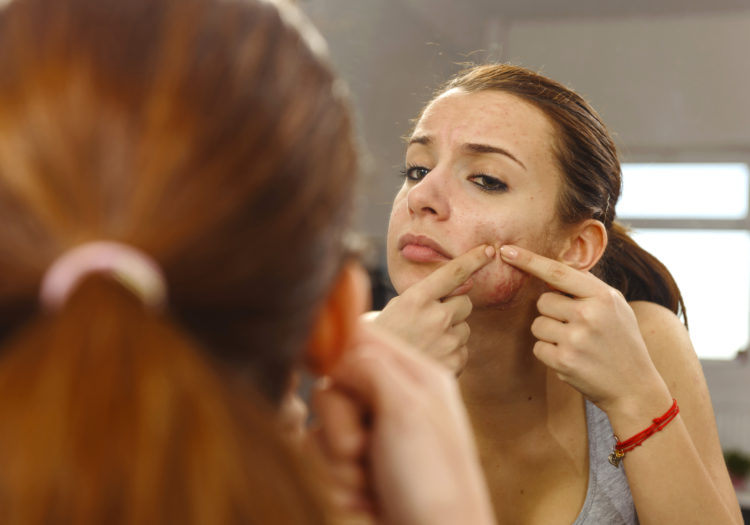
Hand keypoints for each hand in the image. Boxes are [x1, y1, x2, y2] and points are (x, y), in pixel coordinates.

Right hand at [312, 324, 495, 524]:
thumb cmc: (432, 483)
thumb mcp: (406, 411)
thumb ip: (371, 366)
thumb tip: (339, 346)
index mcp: (416, 376)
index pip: (364, 337)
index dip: (339, 353)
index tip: (328, 375)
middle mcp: (396, 401)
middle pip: (335, 384)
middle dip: (338, 423)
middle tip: (361, 450)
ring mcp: (378, 436)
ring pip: (324, 425)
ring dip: (337, 462)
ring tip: (368, 484)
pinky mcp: (362, 469)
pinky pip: (324, 459)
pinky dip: (339, 483)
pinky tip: (365, 501)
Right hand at [364, 244, 494, 373]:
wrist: (374, 375)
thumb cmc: (383, 338)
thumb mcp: (395, 308)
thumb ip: (423, 297)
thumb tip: (453, 291)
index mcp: (417, 299)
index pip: (453, 273)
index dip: (473, 259)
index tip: (488, 250)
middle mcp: (435, 317)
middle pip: (465, 303)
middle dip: (454, 309)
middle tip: (433, 320)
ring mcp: (447, 342)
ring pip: (464, 328)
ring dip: (451, 333)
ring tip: (427, 343)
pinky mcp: (454, 363)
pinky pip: (463, 351)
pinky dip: (451, 354)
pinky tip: (430, 357)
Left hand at [499, 244, 669, 413]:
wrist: (635, 387)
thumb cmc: (622, 342)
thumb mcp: (616, 307)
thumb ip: (587, 288)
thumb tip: (552, 269)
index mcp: (603, 296)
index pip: (557, 272)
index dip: (529, 260)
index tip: (507, 251)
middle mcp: (588, 314)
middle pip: (543, 301)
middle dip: (552, 313)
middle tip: (578, 328)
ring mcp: (575, 338)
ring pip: (537, 324)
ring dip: (550, 334)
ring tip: (577, 344)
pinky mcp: (563, 361)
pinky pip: (538, 347)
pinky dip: (550, 353)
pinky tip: (572, 359)